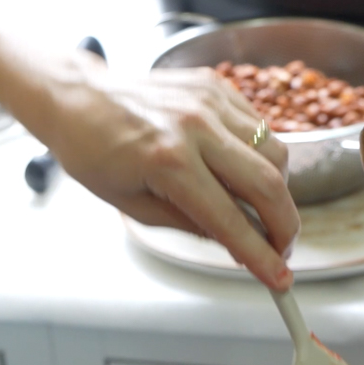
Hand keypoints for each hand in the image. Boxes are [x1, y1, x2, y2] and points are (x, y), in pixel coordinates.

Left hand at [27, 51, 299, 288]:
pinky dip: (261, 156)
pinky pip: (259, 127)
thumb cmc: (94, 152)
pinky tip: (243, 171)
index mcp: (168, 161)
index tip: (279, 278)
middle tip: (282, 248)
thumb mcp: (135, 206)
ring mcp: (209, 100)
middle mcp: (195, 126)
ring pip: (275, 152)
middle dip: (285, 226)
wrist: (77, 98)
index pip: (230, 220)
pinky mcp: (216, 86)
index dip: (260, 255)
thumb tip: (238, 241)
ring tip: (260, 209)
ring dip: (277, 190)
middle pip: (269, 183)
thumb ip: (192, 224)